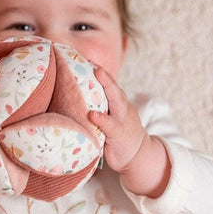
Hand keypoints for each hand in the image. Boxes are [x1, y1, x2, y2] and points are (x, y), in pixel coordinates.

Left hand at [88, 66, 169, 197]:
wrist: (138, 155)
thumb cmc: (118, 134)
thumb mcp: (111, 117)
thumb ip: (99, 106)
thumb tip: (74, 97)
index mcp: (117, 102)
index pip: (109, 84)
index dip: (100, 71)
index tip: (87, 59)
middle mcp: (121, 107)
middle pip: (114, 88)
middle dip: (104, 75)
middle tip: (92, 63)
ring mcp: (122, 119)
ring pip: (116, 100)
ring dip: (108, 86)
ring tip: (97, 74)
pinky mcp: (119, 134)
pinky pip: (110, 125)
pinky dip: (102, 119)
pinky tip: (92, 115)